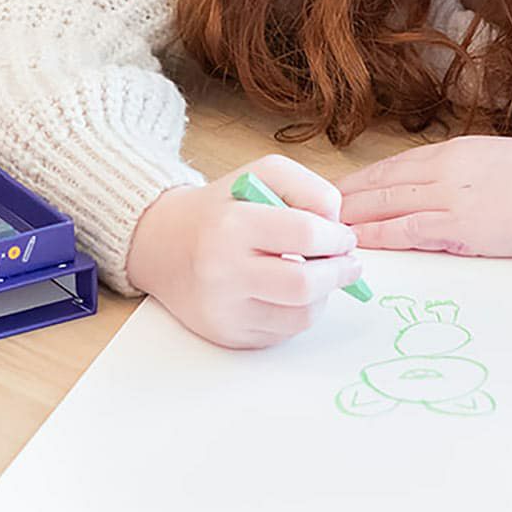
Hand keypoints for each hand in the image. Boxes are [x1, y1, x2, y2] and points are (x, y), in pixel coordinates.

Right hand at [125, 153, 362, 349]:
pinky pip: (284, 333)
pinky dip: (298, 313)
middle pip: (305, 285)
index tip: (344, 237)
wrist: (164, 245)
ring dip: (323, 295)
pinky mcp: (228, 336)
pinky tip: (289, 293)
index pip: (305, 234)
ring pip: (300, 316)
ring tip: (318, 275)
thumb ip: (309, 189)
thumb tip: (338, 227)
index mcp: (231, 225)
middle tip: (348, 263)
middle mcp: (222, 272)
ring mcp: (224, 310)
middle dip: (339, 273)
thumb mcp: (262, 175)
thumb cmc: (221, 208)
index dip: (337, 237)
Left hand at [336, 135, 511, 258]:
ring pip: (387, 205)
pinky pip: (408, 230)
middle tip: (314, 210)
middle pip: (382, 183)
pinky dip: (380, 235)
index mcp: (455, 150)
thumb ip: (464, 169)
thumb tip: (440, 184)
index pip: (395, 164)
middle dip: (346, 198)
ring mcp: (451, 197)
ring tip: (324, 229)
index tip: (338, 189)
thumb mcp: (498, 158)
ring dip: (353, 217)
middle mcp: (445, 168)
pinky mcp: (461, 227)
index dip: (362, 179)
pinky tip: (359, 242)